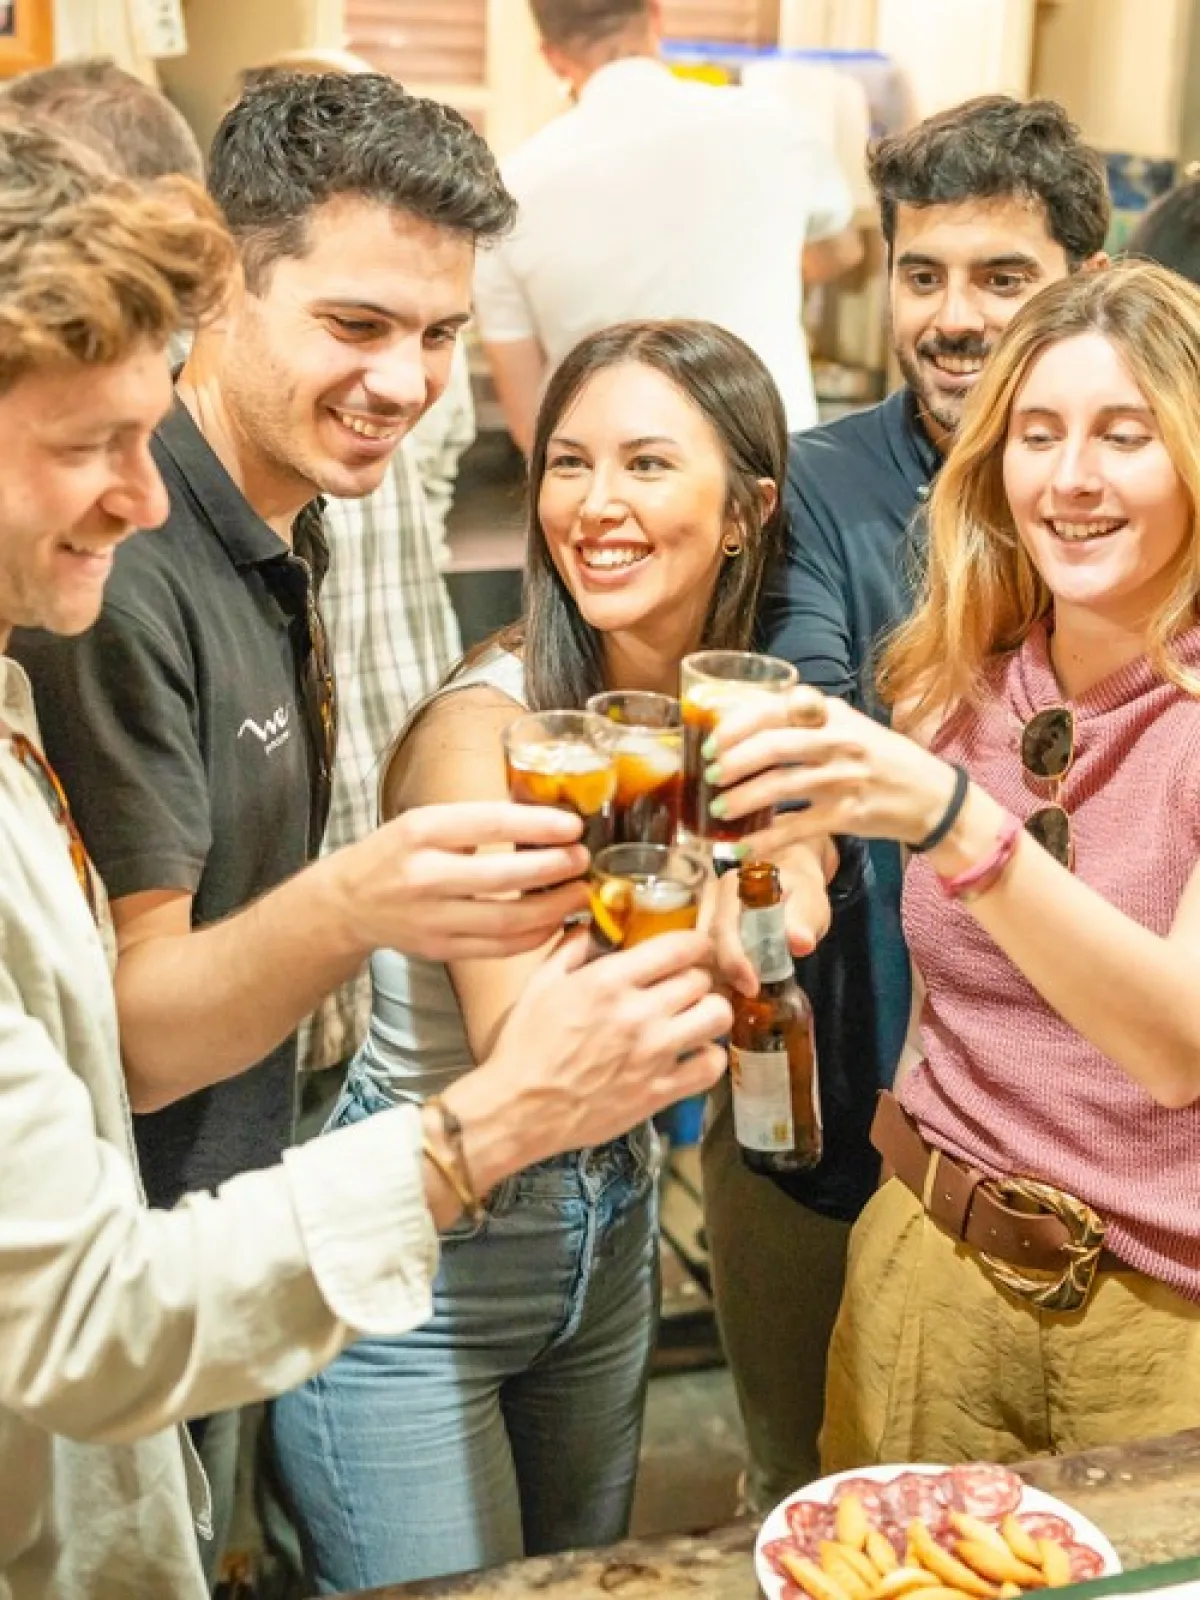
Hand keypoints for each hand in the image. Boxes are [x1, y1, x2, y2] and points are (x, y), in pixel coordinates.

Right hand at [330, 801, 591, 960]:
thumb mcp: (426, 822)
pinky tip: (555, 921)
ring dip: (553, 907)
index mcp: (422, 831)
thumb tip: (547, 821)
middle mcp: (424, 875)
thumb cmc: (397, 853)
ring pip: (507, 920)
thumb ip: (476, 823)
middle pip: (503, 876)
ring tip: (579, 892)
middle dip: (554, 868)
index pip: (489, 824)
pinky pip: (499, 948)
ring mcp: (431, 918)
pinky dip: (534, 936)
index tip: (573, 826)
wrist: (348, 902)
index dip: (538, 825)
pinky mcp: (440, 949)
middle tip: (583, 859)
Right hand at [472, 928, 731, 1162]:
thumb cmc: (526, 1047)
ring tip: (694, 1016)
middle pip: (701, 979)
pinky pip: (711, 1066)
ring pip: (716, 1016)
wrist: (520, 1109)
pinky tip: (693, 1053)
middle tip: (685, 984)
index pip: (679, 947)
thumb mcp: (540, 984)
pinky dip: (709, 1057)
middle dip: (696, 977)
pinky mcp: (660, 1091)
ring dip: (709, 1011)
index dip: (695, 943)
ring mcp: (653, 1054)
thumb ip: (572, 948)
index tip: (693, 947)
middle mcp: (637, 1014)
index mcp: (608, 981)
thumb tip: (596, 926)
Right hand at [704, 834, 833, 996]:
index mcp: (733, 887)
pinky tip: (728, 992)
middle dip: (722, 975)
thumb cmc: (798, 890)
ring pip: (698, 952)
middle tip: (744, 1000)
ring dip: (715, 978)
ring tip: (734, 1001)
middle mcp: (710, 898)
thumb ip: (803, 919)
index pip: (724, 928)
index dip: (734, 960)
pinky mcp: (703, 929)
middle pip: (704, 944)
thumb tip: (799, 941)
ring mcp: (703, 914)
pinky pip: (701, 955)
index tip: (751, 987)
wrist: (789, 875)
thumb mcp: (809, 900)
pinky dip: (714, 975)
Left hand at [706, 687, 958, 849]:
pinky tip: (740, 847)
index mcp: (833, 713)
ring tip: (718, 808)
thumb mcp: (847, 726)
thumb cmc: (880, 758)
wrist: (931, 796)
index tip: (712, 739)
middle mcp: (839, 741)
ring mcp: (844, 779)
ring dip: (741, 799)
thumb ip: (804, 723)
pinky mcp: (847, 815)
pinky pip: (796, 828)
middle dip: (733, 761)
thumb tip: (742, 730)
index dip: (738, 724)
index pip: (778, 708)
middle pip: (774, 746)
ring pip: (780, 787)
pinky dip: (764, 840)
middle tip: (709, 774)